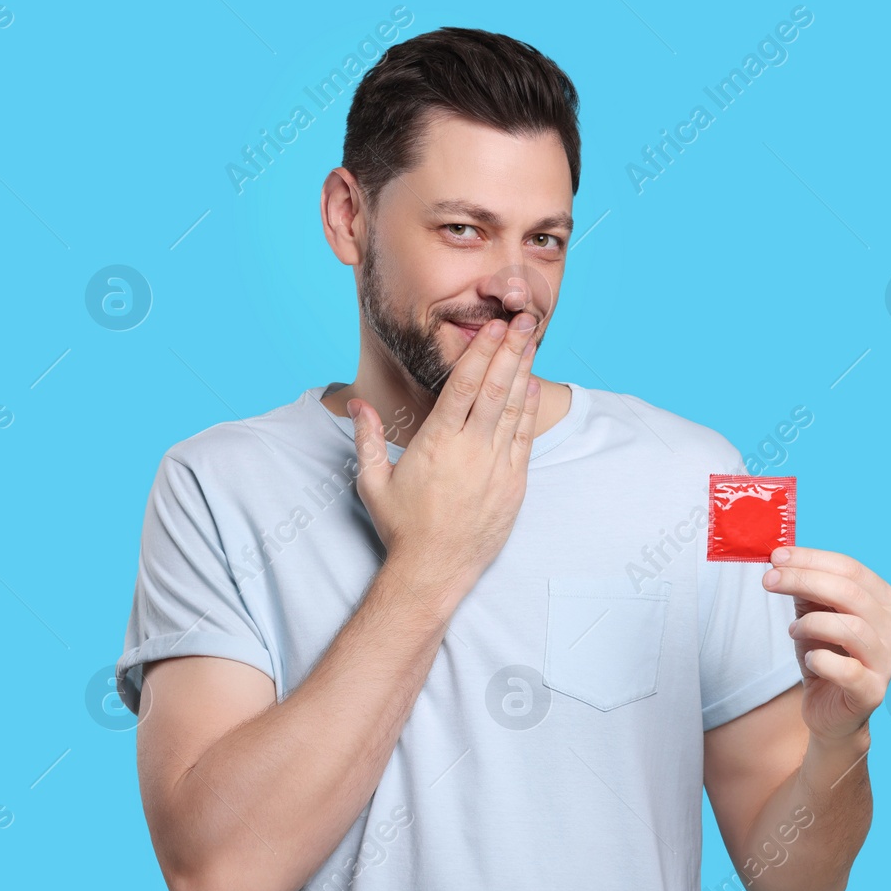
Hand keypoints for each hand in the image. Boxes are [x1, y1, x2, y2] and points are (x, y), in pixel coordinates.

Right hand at [348, 315, 540, 605]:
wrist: (433, 571)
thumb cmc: (401, 527)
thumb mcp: (373, 481)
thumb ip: (367, 438)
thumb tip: (357, 403)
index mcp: (436, 444)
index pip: (463, 386)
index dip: (481, 353)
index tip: (494, 328)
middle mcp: (471, 450)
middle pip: (495, 389)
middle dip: (511, 350)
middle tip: (524, 319)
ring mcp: (496, 467)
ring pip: (514, 409)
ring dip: (524, 372)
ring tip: (532, 342)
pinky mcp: (514, 485)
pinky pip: (524, 438)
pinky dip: (529, 409)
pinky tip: (533, 385)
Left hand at [762, 547, 890, 743]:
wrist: (830, 712)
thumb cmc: (825, 656)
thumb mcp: (812, 615)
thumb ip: (806, 588)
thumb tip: (784, 559)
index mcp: (886, 603)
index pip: (852, 569)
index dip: (812, 559)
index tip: (777, 556)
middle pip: (851, 593)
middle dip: (804, 580)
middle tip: (769, 581)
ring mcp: (887, 662)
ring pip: (850, 627)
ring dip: (811, 623)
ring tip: (792, 630)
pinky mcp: (872, 692)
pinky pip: (847, 670)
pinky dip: (821, 660)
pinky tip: (810, 659)